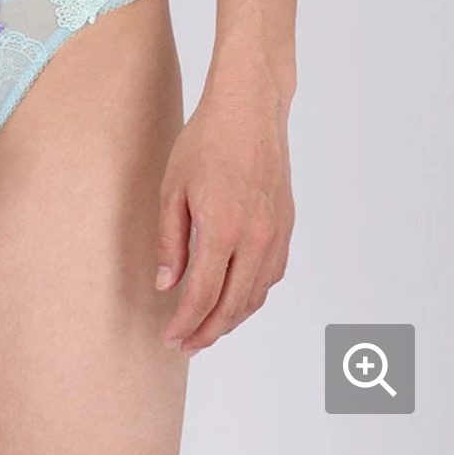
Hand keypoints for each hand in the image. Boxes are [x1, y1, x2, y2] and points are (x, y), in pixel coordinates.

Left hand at [155, 79, 293, 354]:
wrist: (249, 110)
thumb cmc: (206, 141)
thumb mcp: (173, 188)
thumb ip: (170, 241)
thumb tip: (167, 285)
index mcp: (223, 230)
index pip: (203, 295)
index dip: (185, 323)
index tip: (170, 338)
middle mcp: (255, 239)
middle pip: (233, 306)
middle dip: (208, 332)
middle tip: (186, 344)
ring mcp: (275, 234)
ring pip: (256, 295)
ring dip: (232, 319)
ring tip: (207, 328)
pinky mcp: (286, 226)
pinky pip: (271, 275)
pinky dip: (252, 295)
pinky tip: (235, 297)